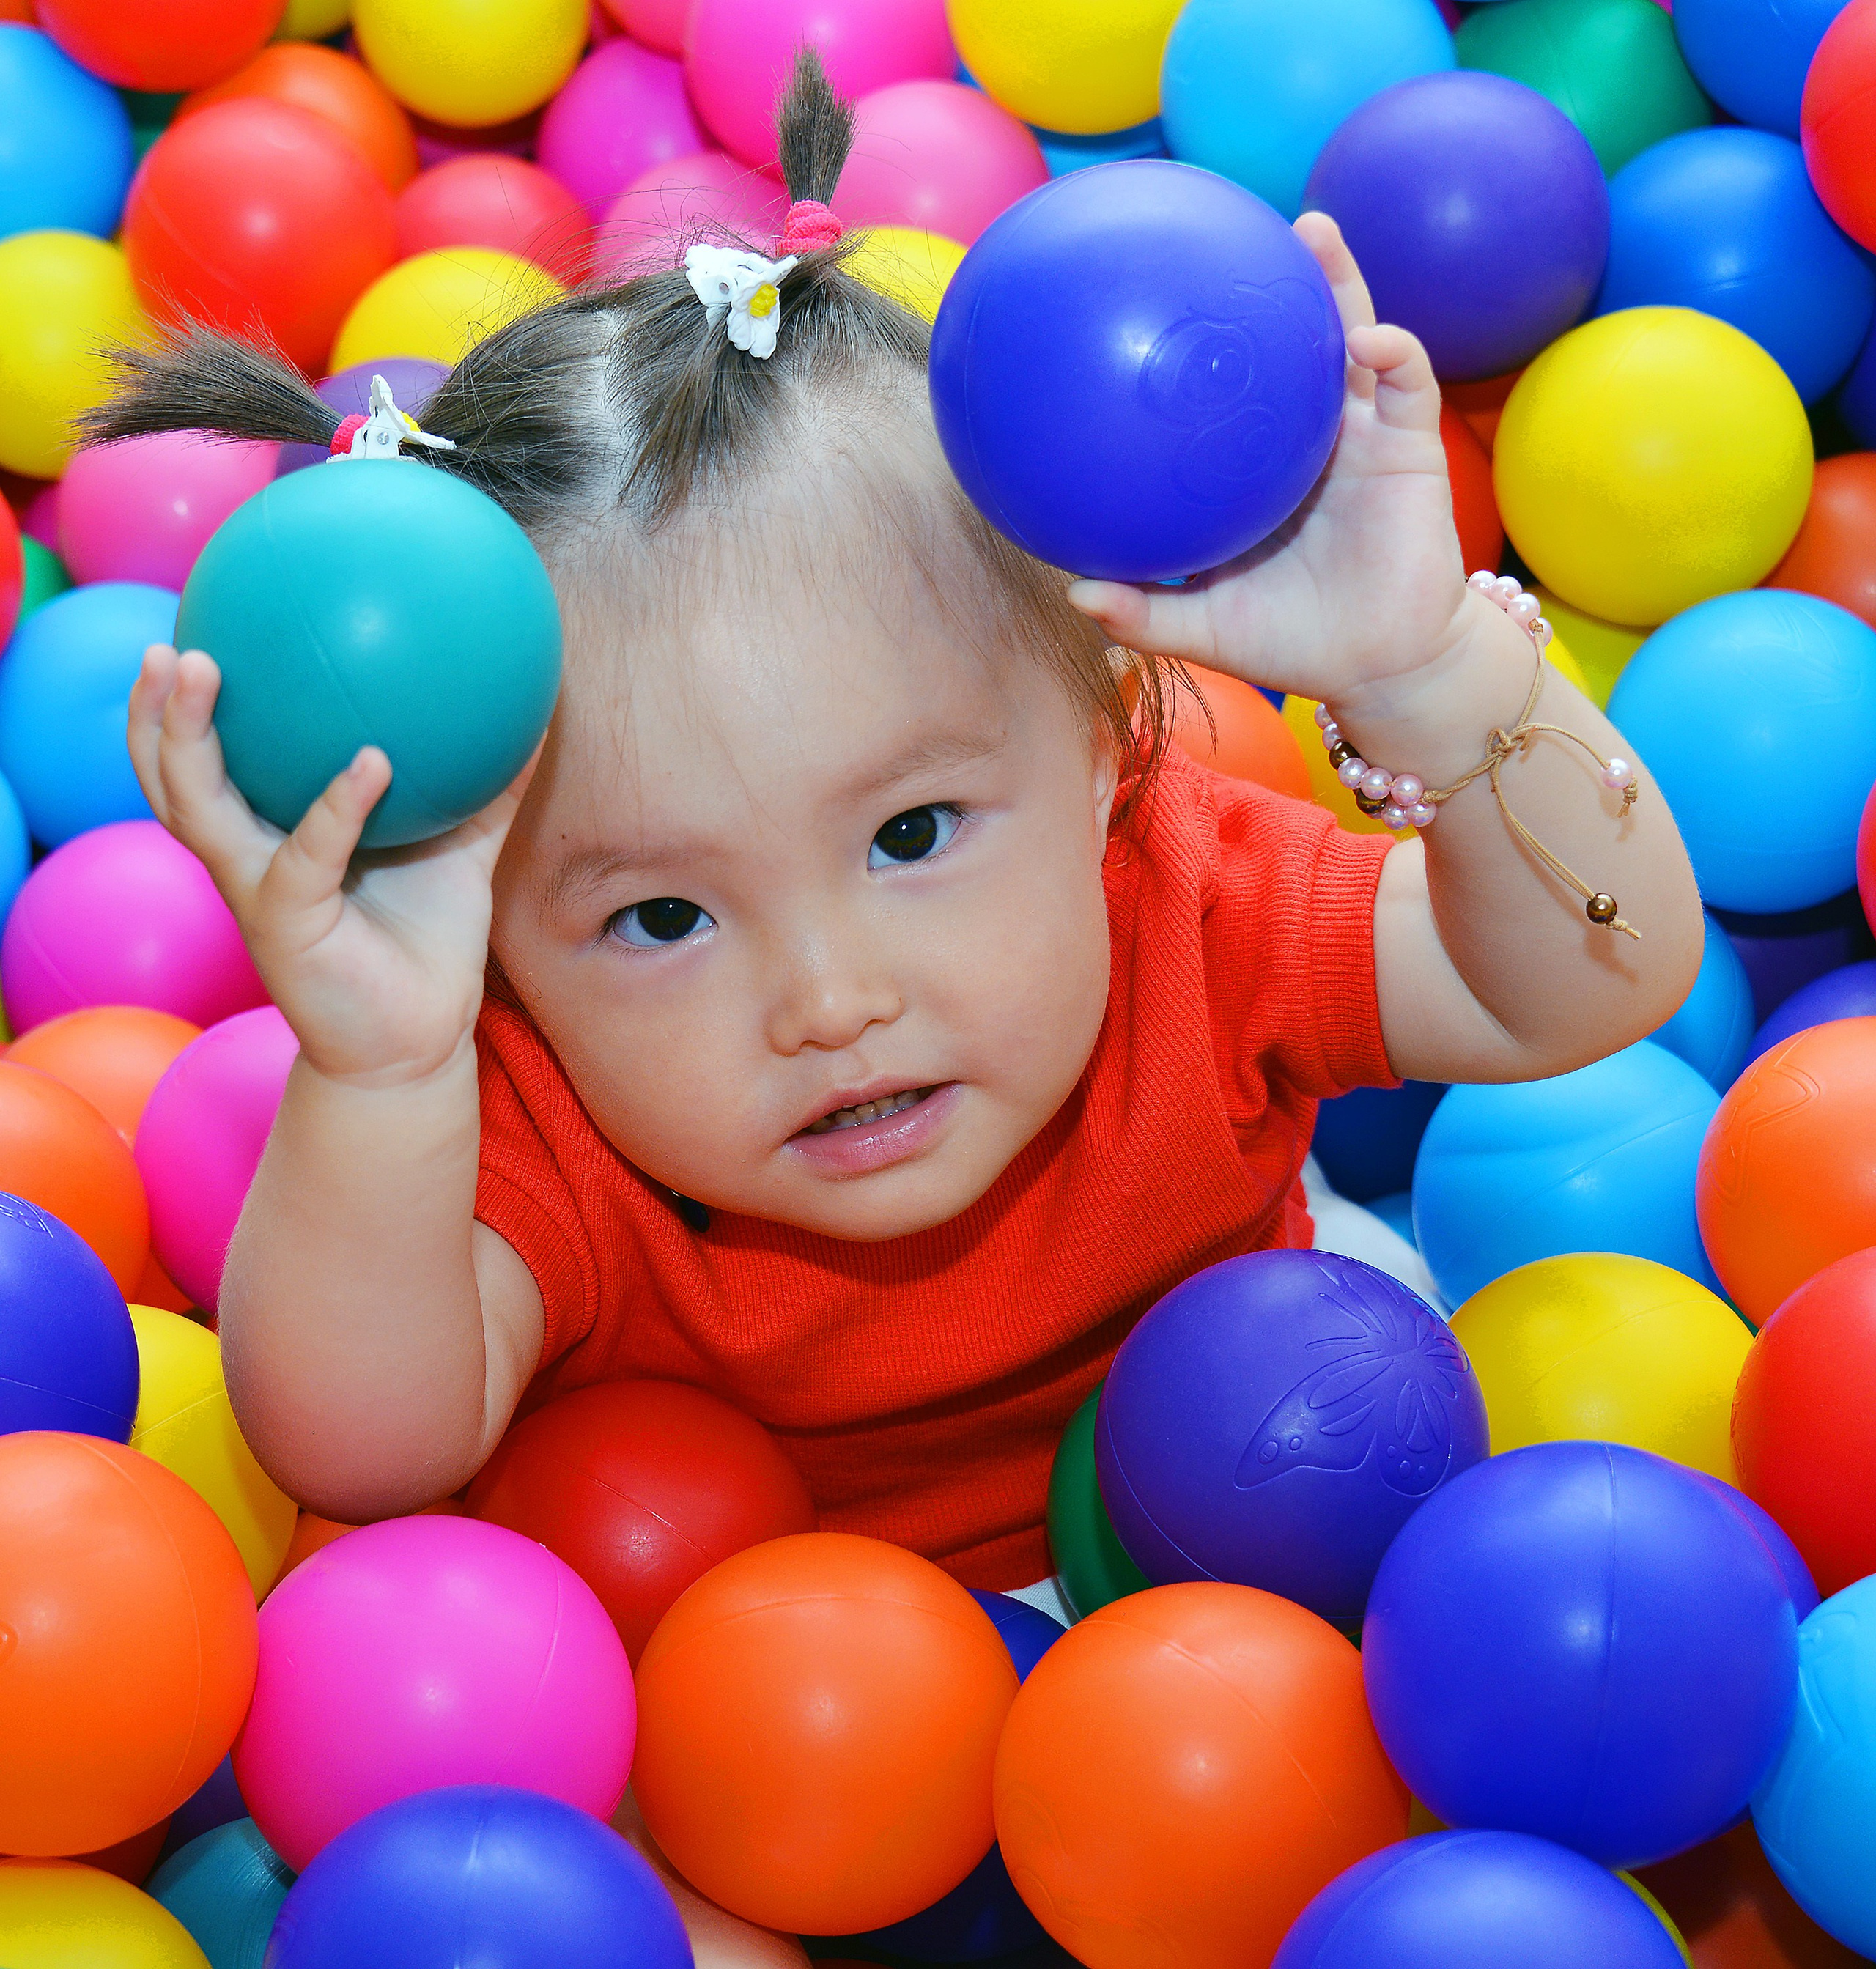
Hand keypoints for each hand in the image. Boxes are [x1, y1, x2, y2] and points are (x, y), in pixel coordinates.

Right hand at [128, 645, 535, 1087]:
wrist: (421, 1039)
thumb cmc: (429, 941)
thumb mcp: (461, 851)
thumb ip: (486, 788)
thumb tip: (535, 715)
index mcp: (270, 833)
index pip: (207, 759)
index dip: (188, 703)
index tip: (200, 626)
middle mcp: (247, 857)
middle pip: (171, 776)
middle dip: (158, 710)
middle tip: (170, 646)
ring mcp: (257, 891)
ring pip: (195, 807)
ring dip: (187, 738)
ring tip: (200, 670)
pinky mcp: (290, 927)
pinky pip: (307, 855)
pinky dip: (335, 807)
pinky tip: (369, 761)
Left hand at [1069, 213, 1472, 709]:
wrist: (1381, 666)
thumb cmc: (1294, 641)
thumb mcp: (1207, 626)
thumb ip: (1144, 609)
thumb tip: (1073, 592)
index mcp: (1257, 464)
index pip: (1224, 390)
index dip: (1195, 343)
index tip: (1146, 292)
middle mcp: (1306, 434)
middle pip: (1285, 342)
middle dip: (1267, 282)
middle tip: (1230, 223)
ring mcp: (1359, 432)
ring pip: (1351, 337)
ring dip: (1339, 282)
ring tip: (1312, 230)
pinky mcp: (1410, 446)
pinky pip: (1406, 385)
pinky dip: (1395, 353)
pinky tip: (1373, 340)